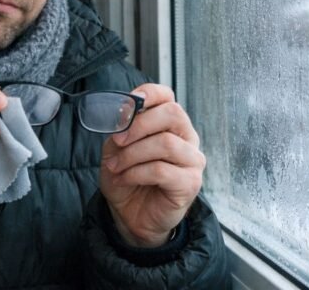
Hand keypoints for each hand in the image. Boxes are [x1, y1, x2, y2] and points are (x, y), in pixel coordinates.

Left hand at [100, 83, 205, 246]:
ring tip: (115, 167)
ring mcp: (192, 160)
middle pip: (172, 114)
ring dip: (133, 154)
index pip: (167, 96)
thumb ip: (121, 129)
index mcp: (170, 123)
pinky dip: (136, 173)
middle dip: (139, 125)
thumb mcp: (116, 148)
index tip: (127, 104)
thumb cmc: (126, 177)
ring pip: (166, 143)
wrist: (130, 215)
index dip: (148, 93)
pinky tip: (124, 179)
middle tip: (117, 140)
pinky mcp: (190, 183)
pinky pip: (162, 170)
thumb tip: (123, 114)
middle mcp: (187, 137)